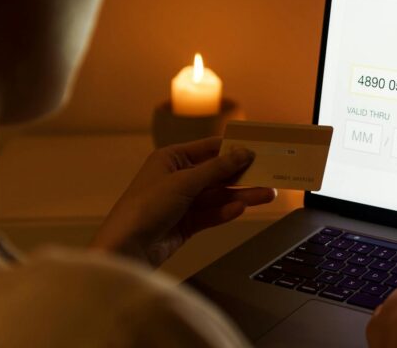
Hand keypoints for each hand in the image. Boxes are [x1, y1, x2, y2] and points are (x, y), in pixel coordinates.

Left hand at [90, 137, 275, 266]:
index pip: (209, 148)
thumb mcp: (184, 182)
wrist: (127, 248)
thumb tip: (241, 153)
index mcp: (170, 159)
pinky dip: (226, 211)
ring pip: (218, 195)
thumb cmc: (144, 208)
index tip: (258, 149)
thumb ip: (216, 168)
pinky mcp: (186, 223)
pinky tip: (241, 208)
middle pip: (217, 173)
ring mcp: (182, 202)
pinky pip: (211, 214)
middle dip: (242, 175)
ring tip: (266, 195)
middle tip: (269, 175)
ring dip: (241, 195)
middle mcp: (176, 178)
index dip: (233, 148)